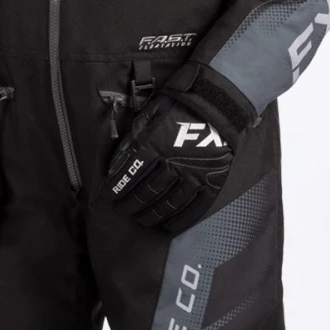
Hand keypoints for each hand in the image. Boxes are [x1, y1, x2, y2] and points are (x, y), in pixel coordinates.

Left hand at [104, 91, 236, 233]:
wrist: (220, 104)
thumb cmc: (181, 105)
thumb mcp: (151, 113)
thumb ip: (133, 138)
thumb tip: (116, 164)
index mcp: (156, 144)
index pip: (129, 174)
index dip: (116, 189)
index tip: (109, 197)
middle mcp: (174, 163)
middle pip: (146, 194)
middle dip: (130, 205)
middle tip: (122, 210)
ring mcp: (195, 175)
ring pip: (168, 205)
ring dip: (151, 216)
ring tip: (141, 218)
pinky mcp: (212, 182)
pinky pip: (194, 208)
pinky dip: (179, 220)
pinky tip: (168, 225)